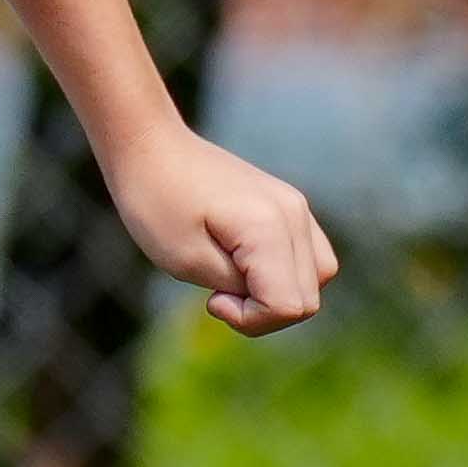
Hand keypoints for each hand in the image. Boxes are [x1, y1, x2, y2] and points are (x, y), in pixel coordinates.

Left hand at [108, 127, 338, 334]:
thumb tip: (271, 299)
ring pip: (316, 279)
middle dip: (264, 312)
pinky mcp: (288, 205)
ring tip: (230, 281)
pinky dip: (281, 274)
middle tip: (216, 294)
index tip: (211, 299)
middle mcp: (294, 215)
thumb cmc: (156, 203)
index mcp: (269, 227)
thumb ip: (238, 288)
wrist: (151, 147)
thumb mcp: (187, 260)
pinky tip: (241, 265)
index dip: (251, 319)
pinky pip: (307, 256)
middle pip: (308, 299)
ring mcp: (296, 207)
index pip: (289, 305)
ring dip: (276, 294)